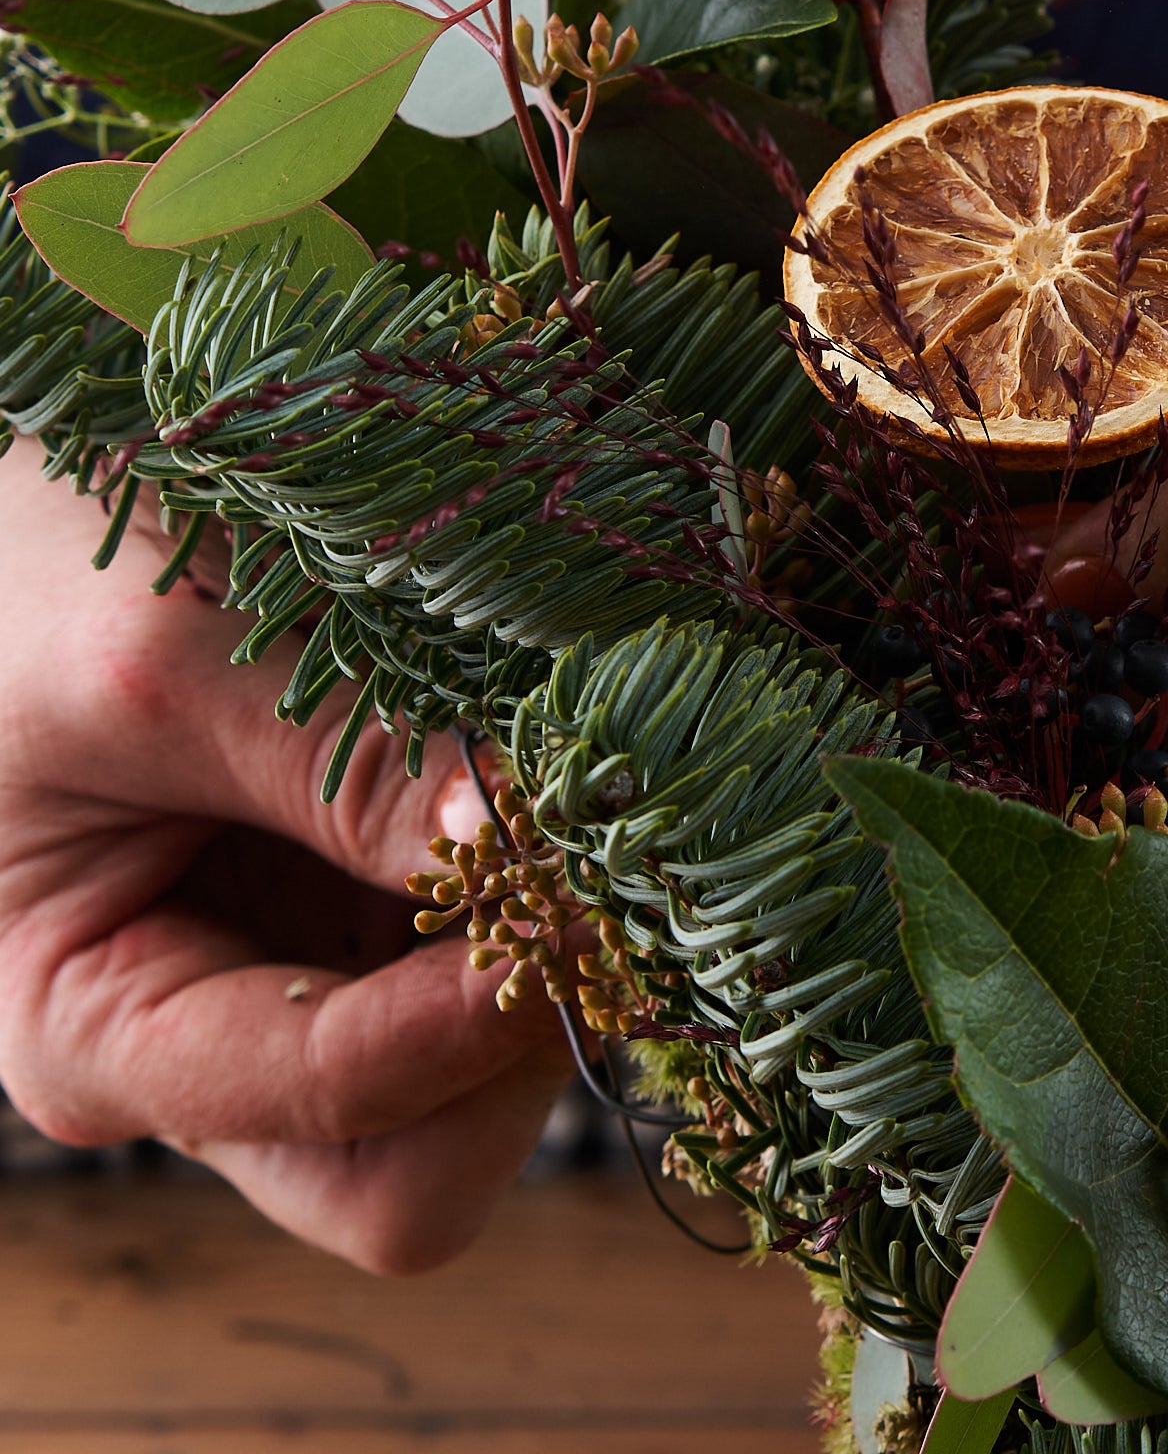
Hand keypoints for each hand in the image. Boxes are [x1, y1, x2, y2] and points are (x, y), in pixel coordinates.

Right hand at [0, 441, 572, 1271]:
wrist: (61, 535)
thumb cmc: (52, 594)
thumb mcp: (175, 668)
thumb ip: (346, 765)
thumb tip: (529, 844)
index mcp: (105, 1035)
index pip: (334, 1116)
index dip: (466, 1027)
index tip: (569, 908)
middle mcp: (224, 1057)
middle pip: (416, 1167)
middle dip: (515, 1041)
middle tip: (579, 880)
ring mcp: (322, 1000)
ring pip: (489, 1084)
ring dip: (548, 959)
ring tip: (559, 805)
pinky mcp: (395, 931)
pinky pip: (512, 976)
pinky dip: (552, 905)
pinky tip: (550, 793)